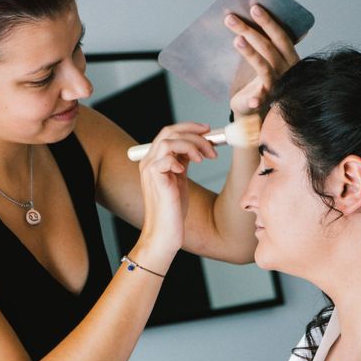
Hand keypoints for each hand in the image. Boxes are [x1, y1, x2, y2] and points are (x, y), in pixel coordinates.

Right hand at [137, 122, 216, 257]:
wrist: (164, 232)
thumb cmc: (172, 209)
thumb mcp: (180, 179)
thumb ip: (183, 161)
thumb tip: (197, 147)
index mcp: (154, 159)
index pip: (169, 132)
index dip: (189, 127)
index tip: (208, 131)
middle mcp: (148, 161)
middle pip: (170, 132)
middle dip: (195, 134)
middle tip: (212, 145)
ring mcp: (149, 169)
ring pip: (168, 141)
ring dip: (191, 145)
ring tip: (203, 158)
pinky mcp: (154, 178)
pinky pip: (165, 158)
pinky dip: (179, 159)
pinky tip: (185, 170)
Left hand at [225, 4, 300, 115]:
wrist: (254, 107)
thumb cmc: (258, 78)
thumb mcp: (261, 57)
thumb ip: (258, 41)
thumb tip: (236, 15)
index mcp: (288, 56)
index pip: (280, 36)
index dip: (268, 22)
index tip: (254, 7)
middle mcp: (286, 70)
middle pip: (269, 47)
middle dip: (251, 30)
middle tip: (231, 18)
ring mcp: (276, 86)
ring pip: (264, 67)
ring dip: (250, 53)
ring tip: (237, 39)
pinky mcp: (265, 101)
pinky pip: (260, 99)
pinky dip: (256, 100)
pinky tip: (251, 101)